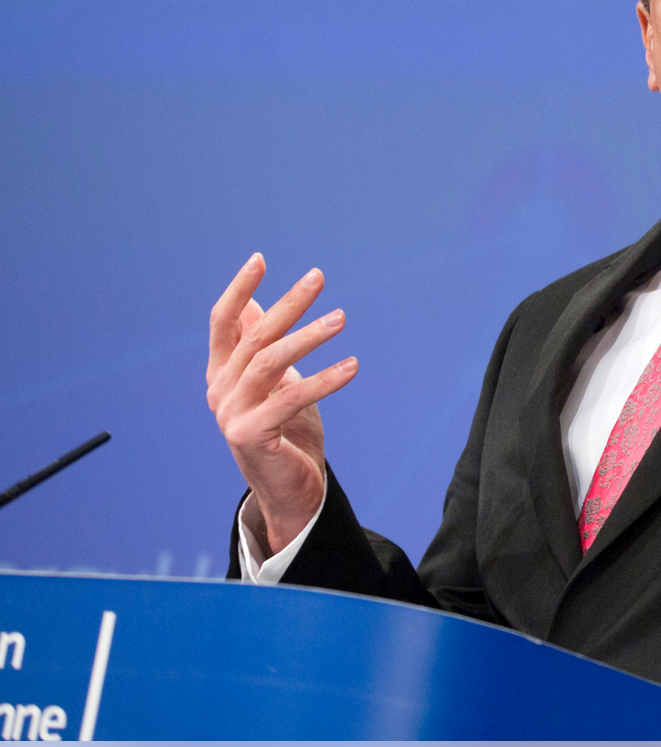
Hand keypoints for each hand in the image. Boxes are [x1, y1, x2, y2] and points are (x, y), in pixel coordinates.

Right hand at [206, 253, 356, 555]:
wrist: (290, 490)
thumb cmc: (286, 431)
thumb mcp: (275, 384)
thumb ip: (260, 347)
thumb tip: (255, 303)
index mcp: (221, 373)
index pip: (221, 323)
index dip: (238, 290)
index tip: (260, 259)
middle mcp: (219, 390)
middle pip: (253, 336)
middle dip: (287, 304)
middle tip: (318, 277)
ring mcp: (231, 414)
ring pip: (269, 363)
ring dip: (308, 337)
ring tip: (341, 318)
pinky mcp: (250, 435)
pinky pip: (290, 398)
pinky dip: (324, 379)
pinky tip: (352, 366)